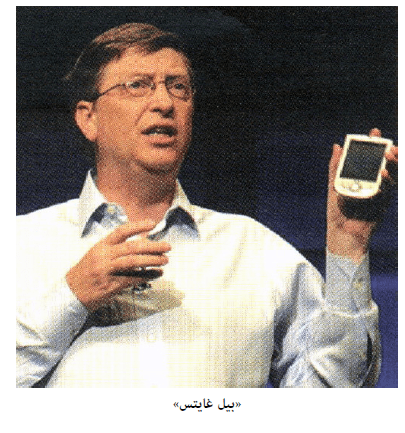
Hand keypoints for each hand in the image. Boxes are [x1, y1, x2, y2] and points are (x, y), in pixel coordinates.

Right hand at [66, 220, 170, 310]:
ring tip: (165, 260)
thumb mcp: (97, 255)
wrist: (70, 293)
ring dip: (152, 260)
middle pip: (132, 247)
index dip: (137, 226)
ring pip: (133, 262)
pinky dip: (147, 276)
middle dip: (152, 246)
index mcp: (101, 246)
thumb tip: (140, 244)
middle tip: (167, 246)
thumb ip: (115, 249)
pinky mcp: (111, 285)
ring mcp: (107, 271)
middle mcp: (104, 256)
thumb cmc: (86, 272)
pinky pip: (133, 279)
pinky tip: (157, 274)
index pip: (121, 231)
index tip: (152, 224)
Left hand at [327, 128, 397, 262]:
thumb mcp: (333, 186)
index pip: (370, 157)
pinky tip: (384, 173)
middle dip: (389, 152)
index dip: (374, 144)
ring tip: (389, 155)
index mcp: (361, 177)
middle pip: (385, 164)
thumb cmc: (337, 211)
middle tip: (387, 144)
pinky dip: (388, 181)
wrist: (341, 233)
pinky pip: (388, 190)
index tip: (374, 132)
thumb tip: (336, 146)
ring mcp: (380, 193)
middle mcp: (372, 183)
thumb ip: (335, 167)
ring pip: (391, 174)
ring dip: (393, 164)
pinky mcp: (384, 203)